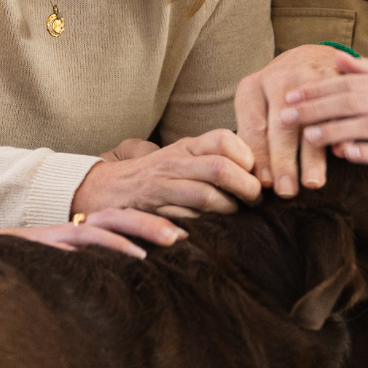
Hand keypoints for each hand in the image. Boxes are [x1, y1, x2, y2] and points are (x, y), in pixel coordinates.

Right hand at [5, 208, 187, 259]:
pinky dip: (111, 245)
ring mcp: (68, 232)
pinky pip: (86, 241)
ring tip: (171, 239)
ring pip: (112, 223)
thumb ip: (99, 265)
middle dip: (157, 223)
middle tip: (188, 235)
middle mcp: (82, 226)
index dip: (157, 223)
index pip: (130, 219)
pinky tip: (132, 255)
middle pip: (127, 215)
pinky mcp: (53, 242)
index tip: (189, 235)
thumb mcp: (73, 265)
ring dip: (143, 229)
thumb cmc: (36, 265)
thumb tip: (134, 280)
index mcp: (90, 229)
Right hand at [72, 129, 260, 219]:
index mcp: (187, 145)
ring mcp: (163, 187)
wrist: (109, 188)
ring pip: (206, 197)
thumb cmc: (159, 173)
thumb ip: (214, 156)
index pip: (223, 139)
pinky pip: (187, 219)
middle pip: (220, 169)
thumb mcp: (184, 155)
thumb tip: (258, 168)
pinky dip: (206, 225)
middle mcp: (175, 162)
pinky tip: (216, 228)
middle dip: (246, 187)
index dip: (247, 157)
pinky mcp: (155, 211)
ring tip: (238, 215)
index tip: (256, 173)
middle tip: (257, 200)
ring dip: (229, 210)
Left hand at [233, 44, 342, 197]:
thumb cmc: (275, 97)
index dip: (260, 156)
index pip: (255, 126)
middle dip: (283, 161)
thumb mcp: (256, 109)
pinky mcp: (335, 78)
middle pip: (281, 125)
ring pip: (311, 121)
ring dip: (311, 156)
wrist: (306, 58)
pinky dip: (339, 134)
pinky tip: (341, 155)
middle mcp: (280, 78)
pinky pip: (338, 110)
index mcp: (253, 87)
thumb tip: (260, 180)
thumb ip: (253, 138)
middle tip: (286, 191)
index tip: (265, 184)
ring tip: (312, 183)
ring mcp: (309, 75)